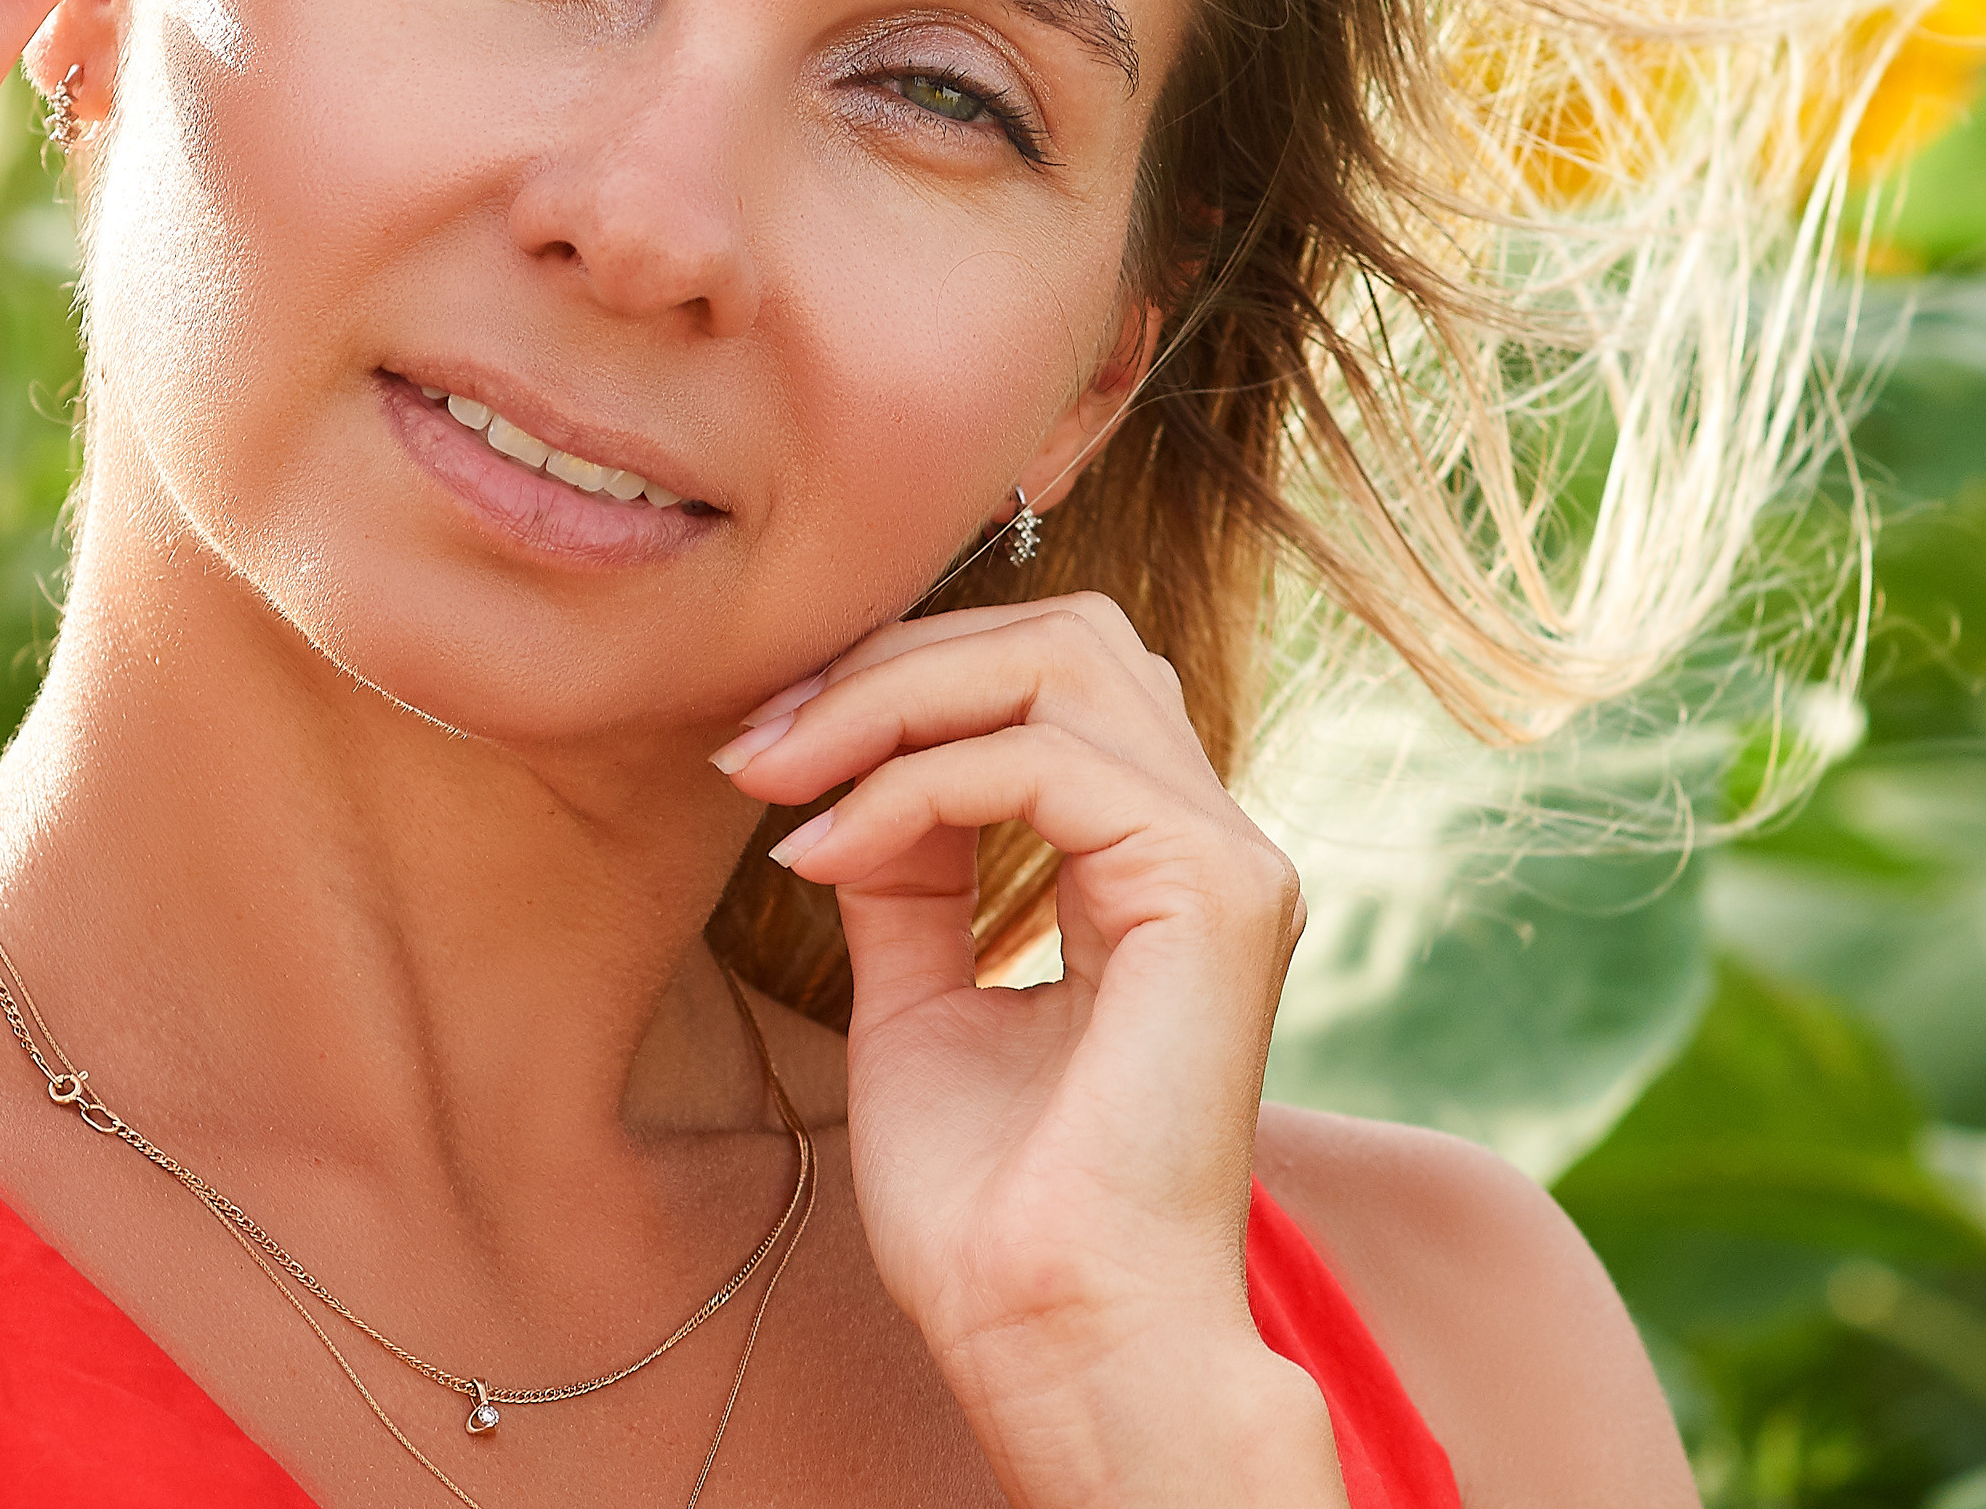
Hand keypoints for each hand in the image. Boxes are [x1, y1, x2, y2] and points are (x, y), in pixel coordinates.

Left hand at [715, 594, 1345, 1506]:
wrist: (1050, 1347)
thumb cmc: (990, 1212)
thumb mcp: (916, 996)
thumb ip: (906, 872)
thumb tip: (843, 769)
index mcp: (1154, 864)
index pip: (1046, 680)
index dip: (900, 677)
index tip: (761, 744)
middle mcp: (1208, 842)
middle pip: (1060, 637)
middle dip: (892, 661)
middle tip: (759, 737)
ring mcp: (1226, 858)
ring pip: (1058, 665)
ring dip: (890, 699)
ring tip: (777, 772)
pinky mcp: (1215, 890)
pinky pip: (1043, 760)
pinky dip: (914, 784)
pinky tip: (826, 849)